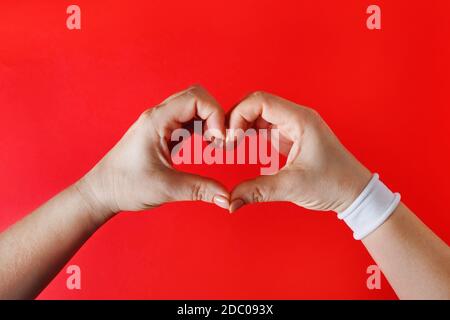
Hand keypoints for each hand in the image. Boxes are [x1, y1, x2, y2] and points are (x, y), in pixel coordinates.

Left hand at [75, 85, 229, 222]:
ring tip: (214, 144)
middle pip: (196, 96)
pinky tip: (205, 145)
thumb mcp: (166, 189)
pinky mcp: (162, 132)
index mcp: (157, 121)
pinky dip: (201, 128)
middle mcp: (158, 116)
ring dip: (209, 121)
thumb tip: (227, 199)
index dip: (215, 114)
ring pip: (193, 107)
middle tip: (219, 141)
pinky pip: (186, 120)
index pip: (196, 98)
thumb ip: (200, 190)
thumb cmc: (125, 186)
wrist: (102, 191)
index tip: (219, 140)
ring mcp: (159, 123)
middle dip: (215, 115)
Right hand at [228, 91, 371, 212]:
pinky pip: (264, 127)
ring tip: (227, 143)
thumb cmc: (333, 184)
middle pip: (256, 104)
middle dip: (235, 119)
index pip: (260, 101)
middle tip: (223, 141)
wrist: (353, 192)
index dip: (238, 115)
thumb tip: (230, 201)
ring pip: (258, 114)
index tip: (229, 139)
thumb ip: (257, 191)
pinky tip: (239, 145)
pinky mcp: (290, 137)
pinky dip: (248, 133)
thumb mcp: (293, 187)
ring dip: (240, 126)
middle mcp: (296, 117)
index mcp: (300, 120)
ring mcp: (292, 126)